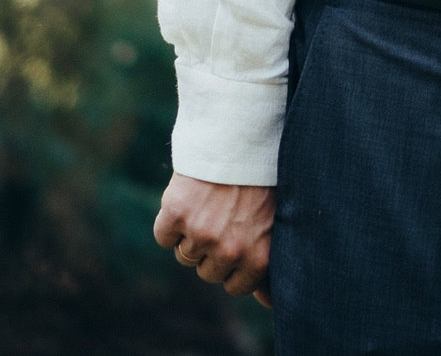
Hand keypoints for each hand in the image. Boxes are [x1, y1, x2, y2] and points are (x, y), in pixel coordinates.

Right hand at [153, 171, 274, 305]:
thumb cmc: (261, 180)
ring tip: (211, 203)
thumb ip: (267, 262)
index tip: (237, 243)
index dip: (233, 266)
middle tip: (224, 217)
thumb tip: (268, 304)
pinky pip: (163, 236)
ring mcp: (201, 233)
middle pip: (207, 272)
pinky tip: (190, 198)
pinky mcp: (177, 214)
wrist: (240, 137)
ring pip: (184, 255)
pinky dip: (170, 219)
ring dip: (192, 233)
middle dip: (212, 250)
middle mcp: (230, 250)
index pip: (235, 287)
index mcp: (259, 256)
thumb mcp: (276, 222)